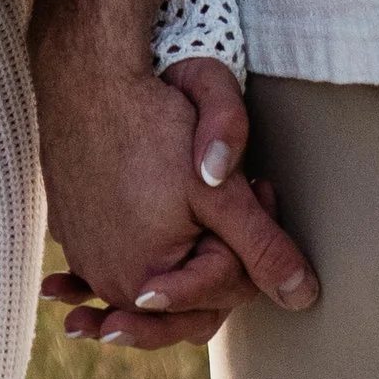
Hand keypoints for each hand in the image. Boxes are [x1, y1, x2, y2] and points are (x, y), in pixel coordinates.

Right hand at [34, 41, 315, 350]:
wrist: (86, 81)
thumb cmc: (153, 127)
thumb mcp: (220, 189)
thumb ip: (262, 246)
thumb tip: (304, 297)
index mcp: (148, 283)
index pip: (227, 287)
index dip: (256, 241)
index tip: (260, 187)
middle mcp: (112, 284)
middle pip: (193, 294)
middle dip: (224, 250)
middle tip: (239, 190)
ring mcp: (88, 261)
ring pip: (158, 282)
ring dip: (187, 255)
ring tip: (204, 201)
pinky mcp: (74, 236)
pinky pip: (119, 260)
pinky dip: (141, 252)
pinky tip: (155, 230)